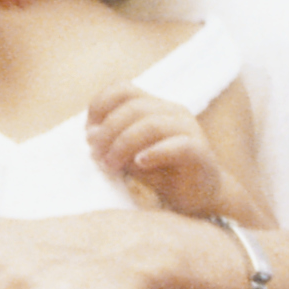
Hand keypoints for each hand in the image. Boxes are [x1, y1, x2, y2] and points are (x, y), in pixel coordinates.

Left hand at [88, 85, 229, 216]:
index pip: (123, 89)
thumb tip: (91, 134)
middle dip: (108, 131)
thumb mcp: (129, 157)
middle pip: (134, 107)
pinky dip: (155, 153)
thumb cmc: (161, 174)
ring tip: (111, 165)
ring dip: (124, 144)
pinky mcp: (200, 152)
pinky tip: (140, 164)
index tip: (87, 132)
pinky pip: (178, 146)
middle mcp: (173, 112)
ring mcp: (189, 129)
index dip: (100, 105)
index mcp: (154, 106)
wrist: (197, 198)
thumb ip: (113, 143)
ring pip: (151, 124)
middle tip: (96, 154)